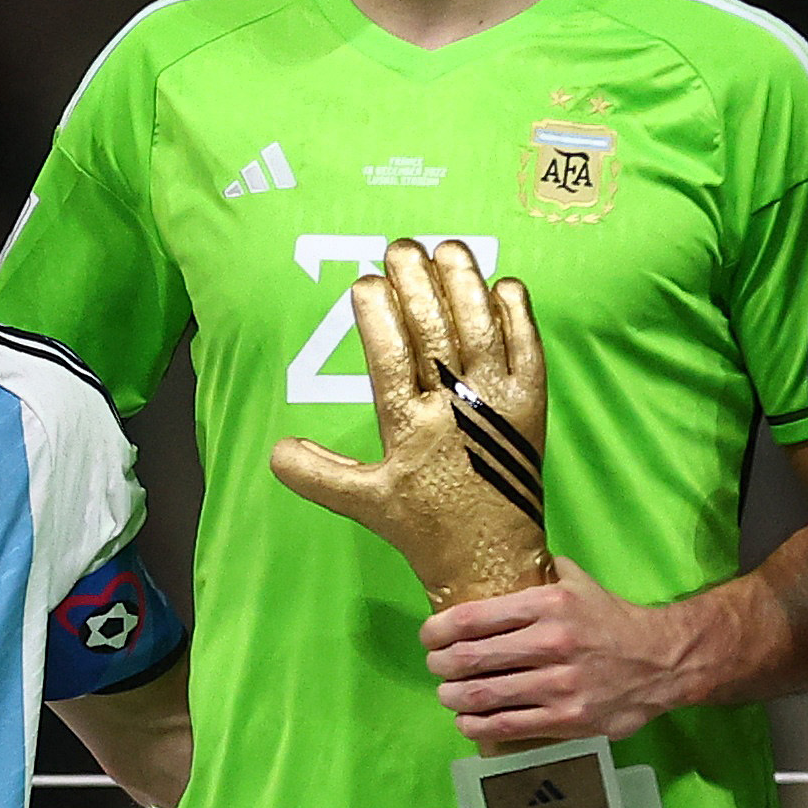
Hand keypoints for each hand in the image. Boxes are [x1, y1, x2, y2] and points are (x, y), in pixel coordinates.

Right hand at [269, 239, 553, 611]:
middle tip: (400, 247)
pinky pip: (528, 349)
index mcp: (411, 429)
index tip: (365, 281)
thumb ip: (319, 475)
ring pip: (481, 329)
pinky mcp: (532, 407)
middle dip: (416, 282)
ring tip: (448, 248)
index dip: (377, 314)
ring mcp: (498, 404)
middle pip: (436, 331)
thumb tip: (274, 450)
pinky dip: (517, 315)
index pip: (391, 356)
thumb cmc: (427, 527)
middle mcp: (456, 409)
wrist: (493, 559)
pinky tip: (503, 285)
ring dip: (464, 284)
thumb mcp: (365, 504)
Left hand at [423, 558, 685, 745]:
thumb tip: (502, 555)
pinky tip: (467, 721)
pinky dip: (476, 726)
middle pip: (471, 659)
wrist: (662, 662)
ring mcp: (559, 685)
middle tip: (436, 666)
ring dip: (453, 697)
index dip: (439, 630)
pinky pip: (507, 726)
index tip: (429, 636)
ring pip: (483, 696)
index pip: (474, 618)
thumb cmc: (612, 620)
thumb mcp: (579, 583)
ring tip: (447, 694)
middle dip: (441, 665)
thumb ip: (541, 571)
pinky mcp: (568, 720)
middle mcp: (551, 643)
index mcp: (549, 604)